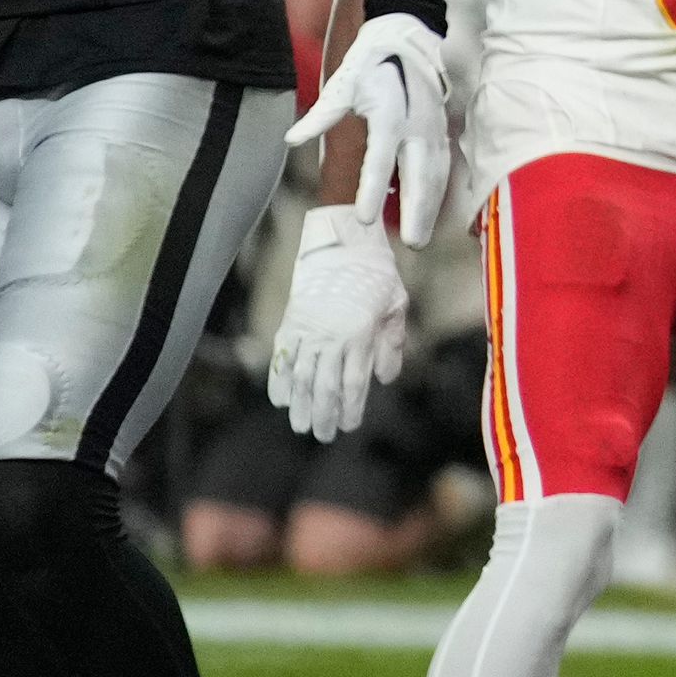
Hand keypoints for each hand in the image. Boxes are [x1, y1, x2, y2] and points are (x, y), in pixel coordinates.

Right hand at [269, 206, 410, 440]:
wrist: (343, 241)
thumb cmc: (377, 274)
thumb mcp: (396, 305)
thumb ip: (392, 343)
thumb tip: (384, 379)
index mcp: (361, 333)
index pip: (353, 382)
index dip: (350, 408)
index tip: (348, 426)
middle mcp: (332, 334)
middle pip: (324, 385)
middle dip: (323, 414)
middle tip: (321, 436)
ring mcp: (308, 327)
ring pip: (301, 374)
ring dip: (300, 403)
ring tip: (299, 425)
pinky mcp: (292, 319)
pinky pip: (282, 354)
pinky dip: (279, 377)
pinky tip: (280, 398)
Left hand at [286, 10, 451, 241]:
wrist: (407, 33)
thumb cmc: (369, 62)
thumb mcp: (341, 84)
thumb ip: (321, 115)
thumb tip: (291, 139)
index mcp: (388, 113)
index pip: (379, 159)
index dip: (370, 190)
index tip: (362, 218)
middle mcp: (416, 124)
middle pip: (419, 174)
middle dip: (416, 211)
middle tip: (411, 243)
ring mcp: (434, 127)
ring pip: (437, 174)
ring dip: (430, 207)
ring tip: (419, 237)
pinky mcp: (443, 128)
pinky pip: (444, 165)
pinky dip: (440, 191)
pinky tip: (432, 213)